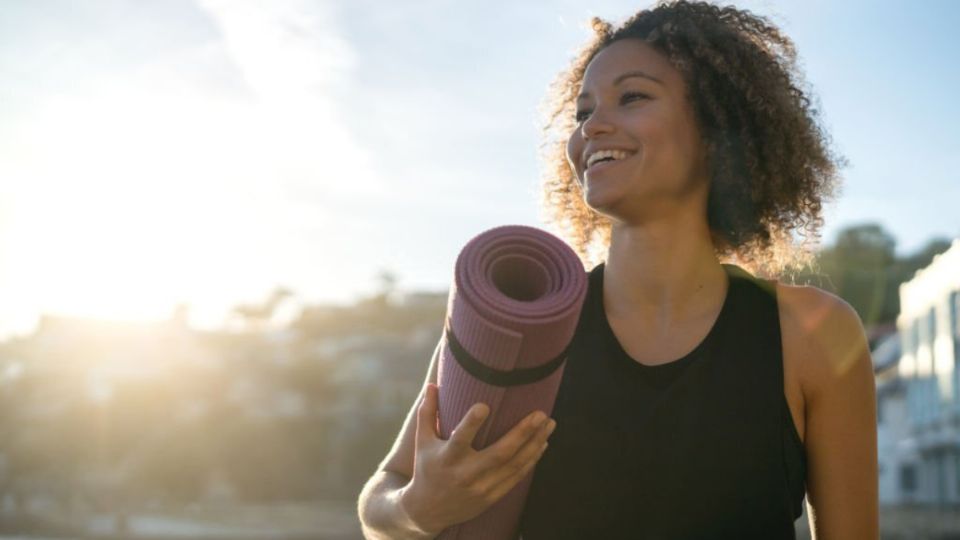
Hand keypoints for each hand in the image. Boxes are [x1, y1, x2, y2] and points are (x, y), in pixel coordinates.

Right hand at [399, 383, 556, 534]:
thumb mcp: (422, 441)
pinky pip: (517, 477)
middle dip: (523, 433)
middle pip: (499, 453)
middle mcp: (466, 474)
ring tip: (550, 424)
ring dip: (535, 444)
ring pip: (514, 465)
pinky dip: (532, 460)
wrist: (428, 511)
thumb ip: (427, 412)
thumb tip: (433, 384)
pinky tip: (542, 444)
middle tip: (540, 414)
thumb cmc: (426, 468)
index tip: (485, 405)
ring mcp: (481, 487)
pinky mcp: (492, 496)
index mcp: (447, 457)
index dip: (472, 423)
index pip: (460, 438)